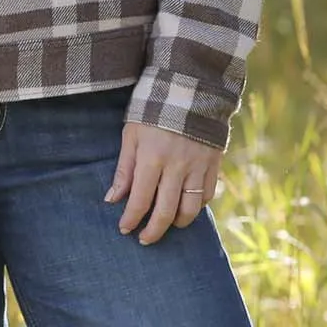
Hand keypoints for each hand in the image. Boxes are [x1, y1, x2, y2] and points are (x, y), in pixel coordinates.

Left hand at [105, 121, 222, 244]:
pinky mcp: (213, 163)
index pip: (140, 200)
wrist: (191, 87)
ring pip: (190, 208)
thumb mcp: (132, 134)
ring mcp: (198, 165)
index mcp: (153, 157)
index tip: (124, 229)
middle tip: (144, 239)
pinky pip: (207, 194)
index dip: (131, 219)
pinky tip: (186, 206)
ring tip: (167, 225)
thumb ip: (124, 168)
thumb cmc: (154, 110)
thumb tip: (113, 199)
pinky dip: (197, 205)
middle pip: (166, 211)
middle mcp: (177, 165)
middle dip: (153, 231)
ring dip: (177, 223)